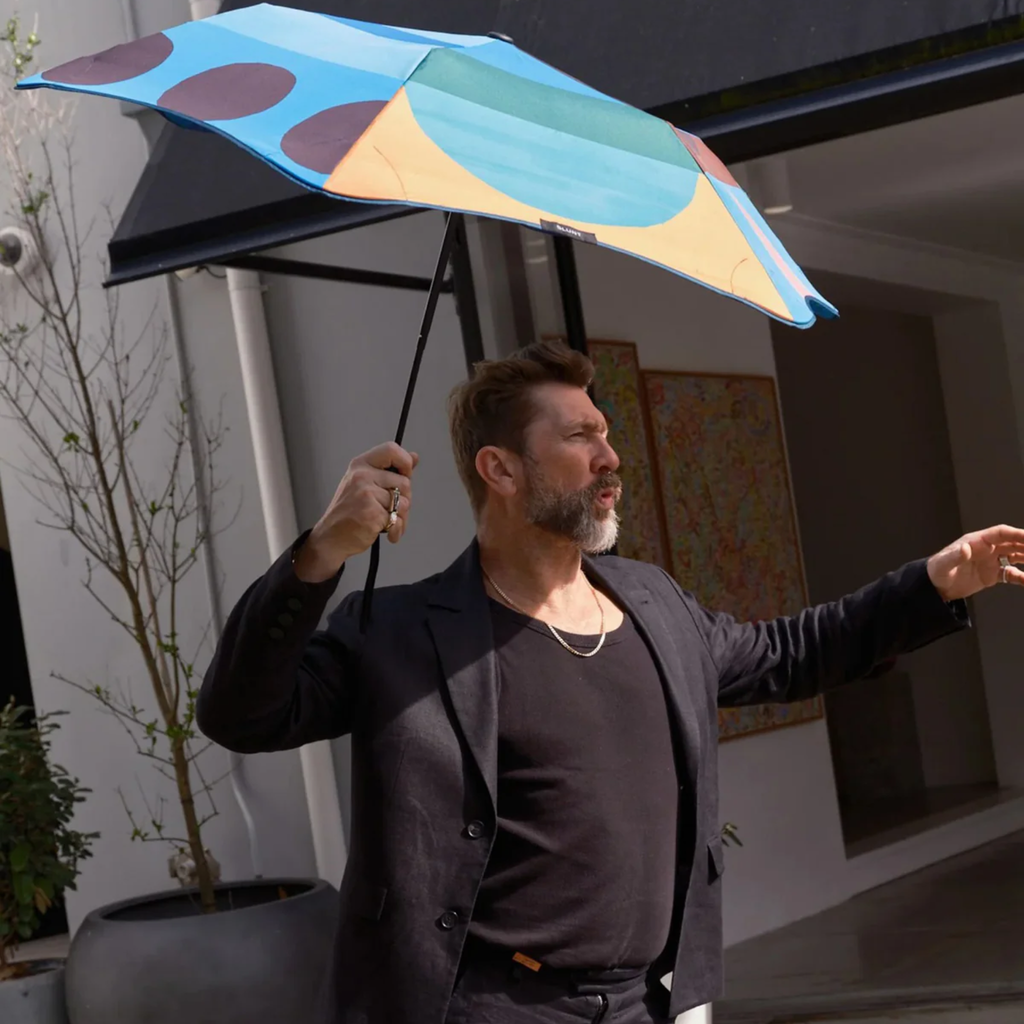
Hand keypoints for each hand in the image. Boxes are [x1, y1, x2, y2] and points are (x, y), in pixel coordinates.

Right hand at [294, 442, 418, 582]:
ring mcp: (366, 494)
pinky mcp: (371, 513)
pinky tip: (385, 531)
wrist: (331, 537)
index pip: (392, 449)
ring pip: (405, 503)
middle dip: (404, 499)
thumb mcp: (365, 483)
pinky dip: (395, 529)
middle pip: (405, 482)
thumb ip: (391, 470)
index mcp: (361, 464)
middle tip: (391, 508)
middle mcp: (362, 476)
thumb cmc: (348, 511)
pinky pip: (397, 520)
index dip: (405, 462)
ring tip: (386, 522)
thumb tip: (414, 456)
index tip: (405, 475)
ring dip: (400, 517)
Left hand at [927, 525, 1023, 600]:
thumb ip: (955, 557)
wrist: (935, 587)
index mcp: (977, 541)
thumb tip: (965, 548)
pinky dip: (1022, 577)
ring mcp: (991, 561)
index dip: (1017, 534)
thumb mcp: (944, 564)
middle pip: (1013, 543)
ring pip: (1016, 556)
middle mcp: (987, 549)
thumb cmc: (937, 571)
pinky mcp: (992, 575)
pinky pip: (1012, 574)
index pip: (1001, 533)